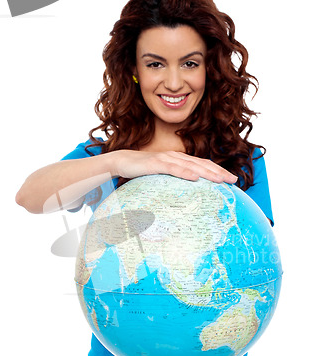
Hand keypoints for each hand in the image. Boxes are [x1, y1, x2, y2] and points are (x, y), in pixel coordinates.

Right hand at [109, 149, 236, 183]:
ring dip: (207, 172)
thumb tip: (186, 199)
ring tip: (220, 179)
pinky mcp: (156, 163)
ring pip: (192, 165)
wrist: (122, 161)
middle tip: (233, 180)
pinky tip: (196, 178)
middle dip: (219, 172)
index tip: (232, 180)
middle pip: (202, 164)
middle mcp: (177, 156)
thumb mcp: (162, 178)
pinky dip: (185, 172)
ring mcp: (167, 158)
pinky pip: (173, 168)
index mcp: (180, 160)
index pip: (203, 165)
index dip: (218, 171)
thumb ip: (174, 183)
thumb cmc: (143, 172)